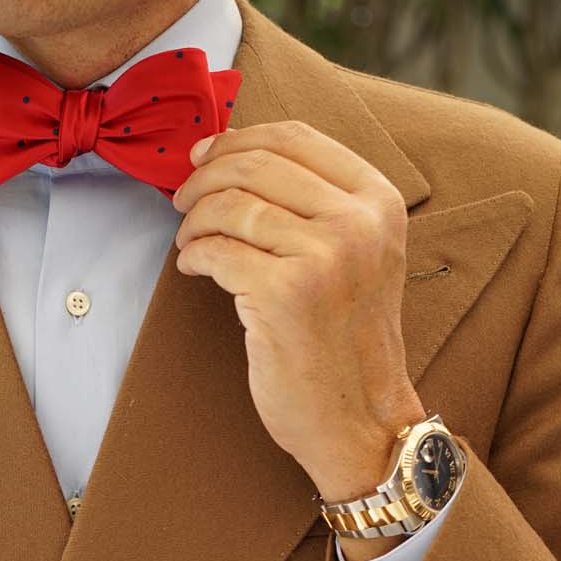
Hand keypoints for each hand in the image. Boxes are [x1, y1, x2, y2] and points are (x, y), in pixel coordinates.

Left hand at [170, 120, 425, 502]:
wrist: (360, 422)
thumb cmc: (346, 344)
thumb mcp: (358, 258)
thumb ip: (318, 207)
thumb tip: (235, 159)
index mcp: (379, 202)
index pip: (297, 138)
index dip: (238, 138)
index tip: (204, 155)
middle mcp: (357, 223)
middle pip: (257, 164)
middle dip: (205, 177)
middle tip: (182, 200)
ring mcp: (324, 257)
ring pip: (232, 206)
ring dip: (195, 220)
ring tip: (188, 243)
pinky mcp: (285, 295)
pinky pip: (218, 252)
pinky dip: (194, 256)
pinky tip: (193, 267)